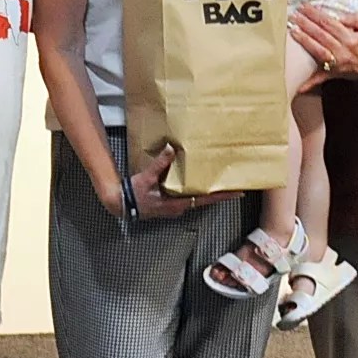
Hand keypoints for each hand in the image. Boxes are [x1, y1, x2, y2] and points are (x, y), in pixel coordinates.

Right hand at [105, 144, 241, 219]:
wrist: (121, 205)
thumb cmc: (134, 195)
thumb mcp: (147, 177)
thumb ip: (160, 163)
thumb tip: (171, 149)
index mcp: (177, 204)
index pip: (205, 200)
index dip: (222, 196)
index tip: (236, 193)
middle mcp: (179, 208)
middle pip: (203, 200)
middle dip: (218, 193)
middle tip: (232, 186)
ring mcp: (173, 208)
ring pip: (194, 199)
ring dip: (206, 192)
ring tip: (216, 183)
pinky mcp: (168, 205)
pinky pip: (185, 197)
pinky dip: (192, 190)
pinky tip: (192, 183)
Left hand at [292, 7, 357, 92]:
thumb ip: (356, 19)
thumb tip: (340, 16)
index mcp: (351, 39)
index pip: (330, 23)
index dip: (316, 14)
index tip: (304, 7)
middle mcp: (343, 51)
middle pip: (321, 35)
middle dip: (306, 24)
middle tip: (294, 15)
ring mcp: (336, 63)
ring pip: (318, 50)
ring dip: (304, 40)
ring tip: (293, 30)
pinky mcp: (331, 73)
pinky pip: (319, 77)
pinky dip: (309, 81)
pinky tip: (298, 83)